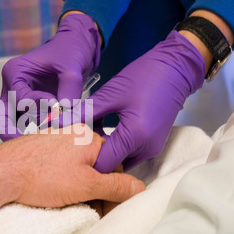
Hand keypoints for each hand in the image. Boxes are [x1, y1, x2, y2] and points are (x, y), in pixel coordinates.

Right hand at [0, 13, 100, 140]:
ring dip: (24, 136)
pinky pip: (25, 126)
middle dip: (12, 135)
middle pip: (1, 118)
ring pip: (11, 125)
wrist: (76, 47)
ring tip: (45, 144)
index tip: (57, 107)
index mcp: (14, 72)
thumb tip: (65, 115)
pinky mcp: (28, 108)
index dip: (39, 107)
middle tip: (29, 149)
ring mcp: (17, 99)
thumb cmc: (70, 51)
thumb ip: (68, 91)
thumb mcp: (71, 68)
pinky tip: (50, 139)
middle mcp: (11, 87)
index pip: (20, 100)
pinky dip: (34, 134)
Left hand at [0, 124, 144, 207]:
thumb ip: (116, 186)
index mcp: (89, 138)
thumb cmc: (41, 176)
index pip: (116, 164)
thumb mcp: (86, 186)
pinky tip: (51, 190)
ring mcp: (55, 138)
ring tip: (66, 199)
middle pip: (97, 165)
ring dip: (79, 185)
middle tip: (86, 206)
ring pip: (78, 166)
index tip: (105, 205)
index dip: (114, 188)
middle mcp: (74, 133)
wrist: (0, 172)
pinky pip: (61, 164)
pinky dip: (62, 178)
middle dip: (95, 188)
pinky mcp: (40, 146)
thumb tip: (139, 188)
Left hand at [56, 30, 205, 172]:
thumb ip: (83, 113)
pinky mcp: (153, 144)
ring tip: (88, 135)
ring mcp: (152, 149)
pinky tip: (103, 130)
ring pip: (120, 160)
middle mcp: (145, 149)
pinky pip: (129, 153)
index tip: (69, 150)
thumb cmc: (142, 77)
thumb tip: (58, 123)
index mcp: (134, 136)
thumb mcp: (109, 94)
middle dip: (93, 155)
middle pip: (112, 164)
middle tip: (75, 141)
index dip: (84, 159)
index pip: (103, 164)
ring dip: (104, 151)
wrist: (175, 69)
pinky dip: (115, 146)